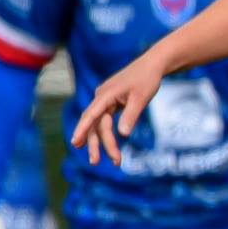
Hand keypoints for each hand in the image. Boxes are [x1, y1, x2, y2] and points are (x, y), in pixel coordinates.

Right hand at [69, 51, 164, 165]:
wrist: (152, 65)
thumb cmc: (147, 79)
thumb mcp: (141, 98)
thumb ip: (130, 115)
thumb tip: (122, 134)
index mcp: (105, 94)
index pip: (90, 115)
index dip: (82, 130)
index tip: (75, 142)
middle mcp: (101, 97)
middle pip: (95, 124)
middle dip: (97, 144)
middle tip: (96, 163)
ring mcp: (105, 99)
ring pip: (100, 124)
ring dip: (105, 142)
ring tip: (114, 161)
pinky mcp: (111, 102)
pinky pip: (105, 120)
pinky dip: (108, 133)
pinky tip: (108, 146)